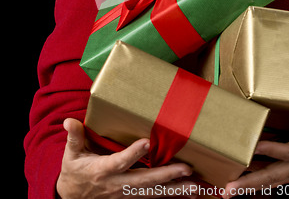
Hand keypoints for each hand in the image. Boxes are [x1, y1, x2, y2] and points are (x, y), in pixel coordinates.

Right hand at [56, 118, 195, 198]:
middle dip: (166, 176)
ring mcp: (126, 193)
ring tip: (195, 186)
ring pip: (154, 193)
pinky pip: (154, 197)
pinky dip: (172, 195)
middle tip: (186, 169)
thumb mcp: (71, 154)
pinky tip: (189, 193)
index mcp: (103, 170)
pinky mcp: (132, 197)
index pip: (119, 162)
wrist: (72, 197)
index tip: (146, 142)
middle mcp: (118, 184)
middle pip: (144, 181)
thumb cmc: (75, 171)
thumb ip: (74, 137)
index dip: (133, 153)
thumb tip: (69, 121)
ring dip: (176, 190)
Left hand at [223, 114, 288, 196]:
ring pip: (271, 182)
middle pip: (272, 176)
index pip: (287, 152)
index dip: (270, 150)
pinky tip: (246, 180)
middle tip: (228, 189)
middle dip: (248, 183)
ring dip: (250, 186)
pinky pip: (275, 181)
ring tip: (230, 189)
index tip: (253, 147)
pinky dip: (260, 182)